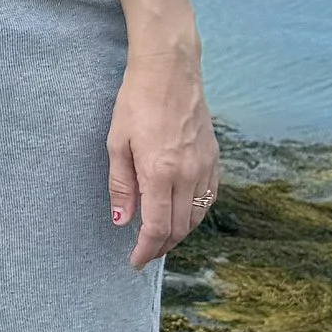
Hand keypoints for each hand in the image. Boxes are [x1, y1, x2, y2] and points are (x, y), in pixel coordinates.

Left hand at [107, 39, 217, 266]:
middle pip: (180, 228)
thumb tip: (122, 220)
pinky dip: (196, 214)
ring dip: (179, 233)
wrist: (170, 70)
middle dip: (161, 247)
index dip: (146, 250)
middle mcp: (189, 174)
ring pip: (197, 216)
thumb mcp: (117, 142)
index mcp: (161, 172)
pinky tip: (182, 214)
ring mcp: (205, 166)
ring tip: (160, 238)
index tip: (135, 261)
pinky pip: (209, 197)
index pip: (157, 227)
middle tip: (144, 253)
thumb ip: (121, 185)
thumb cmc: (137, 102)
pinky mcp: (214, 158)